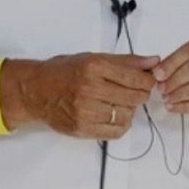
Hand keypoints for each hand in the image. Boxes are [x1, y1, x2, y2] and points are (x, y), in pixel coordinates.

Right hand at [16, 53, 159, 139]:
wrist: (34, 90)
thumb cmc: (64, 72)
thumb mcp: (94, 57)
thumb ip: (126, 61)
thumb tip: (153, 61)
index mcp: (94, 66)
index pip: (136, 78)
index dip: (148, 80)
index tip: (148, 80)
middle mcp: (89, 88)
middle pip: (135, 97)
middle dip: (141, 94)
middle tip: (136, 91)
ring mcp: (85, 111)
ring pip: (127, 115)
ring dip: (130, 109)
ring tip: (120, 102)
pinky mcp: (82, 128)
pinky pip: (116, 131)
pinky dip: (121, 123)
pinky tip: (113, 114)